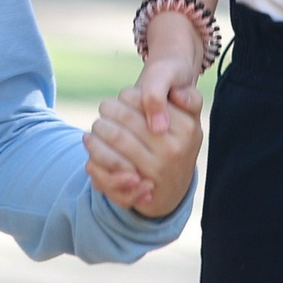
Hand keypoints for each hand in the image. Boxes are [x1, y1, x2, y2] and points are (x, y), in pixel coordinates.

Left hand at [85, 81, 202, 217]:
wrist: (174, 189)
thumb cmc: (178, 145)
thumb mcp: (191, 122)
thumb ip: (190, 100)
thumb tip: (177, 92)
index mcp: (186, 128)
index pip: (147, 100)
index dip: (128, 95)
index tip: (122, 96)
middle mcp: (172, 148)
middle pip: (127, 117)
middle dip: (110, 108)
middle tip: (105, 107)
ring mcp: (155, 168)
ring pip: (115, 136)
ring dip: (100, 126)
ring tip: (98, 123)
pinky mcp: (137, 184)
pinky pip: (108, 161)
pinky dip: (96, 149)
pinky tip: (90, 141)